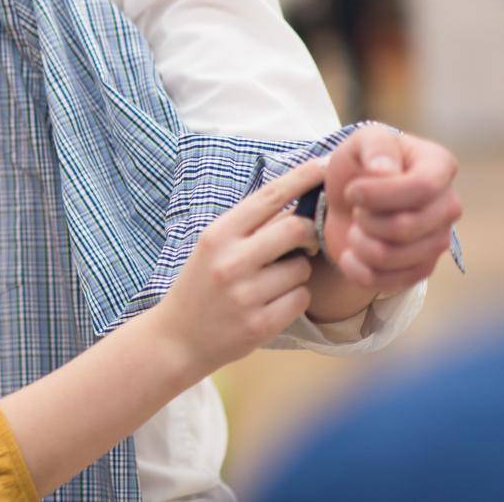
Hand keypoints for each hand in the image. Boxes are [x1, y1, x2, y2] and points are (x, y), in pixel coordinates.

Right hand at [149, 159, 323, 375]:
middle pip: (295, 229)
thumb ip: (249, 227)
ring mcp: (245, 294)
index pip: (268, 198)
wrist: (178, 338)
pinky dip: (294, 299)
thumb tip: (297, 204)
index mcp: (217, 235)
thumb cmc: (202, 285)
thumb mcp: (212, 247)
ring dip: (296, 273)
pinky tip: (271, 304)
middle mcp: (230, 261)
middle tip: (300, 244)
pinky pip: (301, 298)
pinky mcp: (260, 324)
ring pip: (302, 268)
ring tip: (269, 283)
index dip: (301, 178)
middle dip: (307, 234)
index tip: (325, 166)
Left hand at [323, 125, 460, 291]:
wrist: (349, 201)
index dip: (380, 193)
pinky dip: (357, 269)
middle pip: (405, 226)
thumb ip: (375, 146)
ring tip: (354, 229)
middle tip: (355, 210)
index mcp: (439, 167)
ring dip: (358, 243)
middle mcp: (448, 205)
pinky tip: (351, 253)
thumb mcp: (361, 142)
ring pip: (392, 256)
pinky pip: (387, 281)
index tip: (352, 190)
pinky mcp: (422, 269)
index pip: (422, 187)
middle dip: (365, 219)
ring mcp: (438, 240)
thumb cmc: (359, 167)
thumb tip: (385, 170)